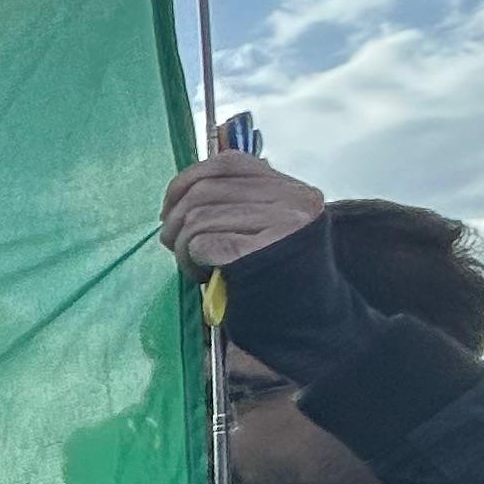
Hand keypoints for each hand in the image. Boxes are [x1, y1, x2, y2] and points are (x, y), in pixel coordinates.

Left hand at [160, 157, 327, 273]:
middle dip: (175, 219)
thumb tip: (185, 193)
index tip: (170, 204)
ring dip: (181, 245)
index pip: (228, 163)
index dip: (188, 180)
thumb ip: (243, 204)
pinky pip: (202, 243)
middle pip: (205, 191)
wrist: (313, 319)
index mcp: (293, 190)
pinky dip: (189, 260)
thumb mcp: (272, 229)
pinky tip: (202, 274)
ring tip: (192, 264)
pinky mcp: (261, 253)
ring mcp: (280, 225)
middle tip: (171, 241)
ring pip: (198, 217)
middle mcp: (292, 201)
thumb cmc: (281, 277)